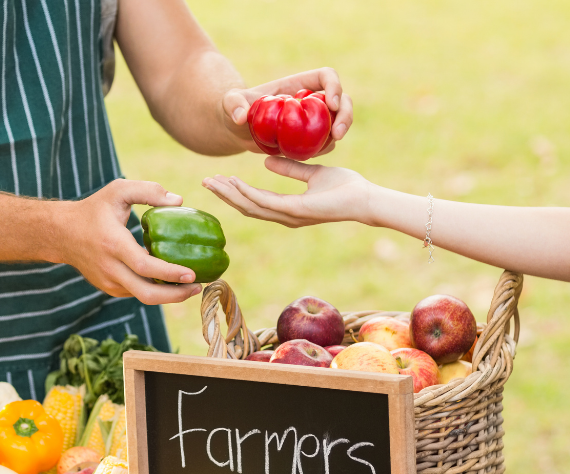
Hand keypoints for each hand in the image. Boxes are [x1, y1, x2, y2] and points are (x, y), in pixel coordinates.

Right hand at [55, 180, 201, 304]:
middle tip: (198, 286)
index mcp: (113, 244)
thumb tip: (179, 201)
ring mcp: (109, 282)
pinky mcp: (110, 289)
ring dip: (169, 295)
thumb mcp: (118, 190)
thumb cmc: (94, 209)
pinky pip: (137, 293)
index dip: (170, 273)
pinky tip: (171, 282)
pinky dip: (156, 290)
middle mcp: (110, 268)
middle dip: (175, 295)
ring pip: (143, 296)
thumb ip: (148, 191)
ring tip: (190, 285)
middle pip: (146, 293)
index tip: (192, 274)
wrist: (62, 234)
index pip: (145, 266)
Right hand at [202, 156, 371, 227]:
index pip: (254, 202)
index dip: (233, 192)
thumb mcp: (313, 173)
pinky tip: (234, 181)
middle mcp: (285, 217)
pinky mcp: (296, 211)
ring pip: (251, 206)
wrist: (365, 198)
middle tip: (204, 182)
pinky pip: (266, 202)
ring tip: (212, 181)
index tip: (217, 179)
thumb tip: (266, 161)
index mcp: (288, 209)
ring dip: (230, 194)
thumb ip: (290, 169)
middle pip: (246, 207)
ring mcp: (289, 216)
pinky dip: (247, 192)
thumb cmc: (345, 187)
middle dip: (224, 195)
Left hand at [221, 68, 353, 154]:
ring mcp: (313, 119)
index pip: (326, 76)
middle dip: (345, 115)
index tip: (330, 104)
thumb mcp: (230, 103)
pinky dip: (325, 148)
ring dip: (340, 133)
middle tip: (337, 134)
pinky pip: (326, 142)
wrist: (237, 129)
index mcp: (299, 84)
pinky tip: (312, 155)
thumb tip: (242, 117)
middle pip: (342, 100)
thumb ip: (234, 105)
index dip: (334, 86)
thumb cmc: (234, 108)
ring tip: (326, 146)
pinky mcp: (310, 137)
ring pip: (339, 121)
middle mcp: (311, 100)